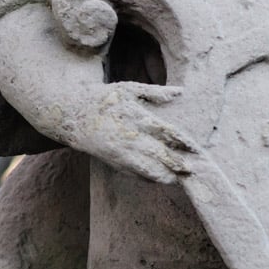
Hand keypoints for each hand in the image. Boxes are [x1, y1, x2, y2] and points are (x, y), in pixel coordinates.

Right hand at [62, 82, 196, 183]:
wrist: (72, 114)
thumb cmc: (104, 98)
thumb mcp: (128, 89)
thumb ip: (155, 92)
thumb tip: (181, 91)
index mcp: (136, 118)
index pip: (165, 132)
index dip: (182, 142)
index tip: (197, 149)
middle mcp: (130, 137)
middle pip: (158, 154)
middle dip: (176, 163)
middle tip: (193, 169)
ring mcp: (120, 152)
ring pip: (146, 169)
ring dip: (163, 175)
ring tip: (178, 178)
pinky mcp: (113, 161)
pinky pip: (133, 173)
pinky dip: (148, 177)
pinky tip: (161, 179)